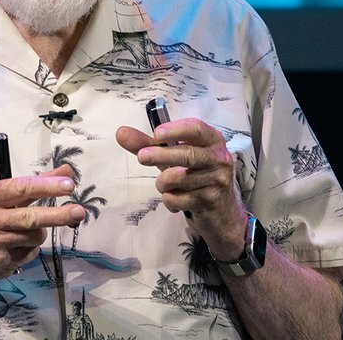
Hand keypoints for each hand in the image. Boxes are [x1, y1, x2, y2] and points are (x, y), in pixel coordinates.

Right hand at [0, 163, 85, 290]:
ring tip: (25, 228)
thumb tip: (66, 172)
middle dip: (58, 214)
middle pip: (31, 217)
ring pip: (34, 236)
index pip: (20, 188)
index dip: (46, 186)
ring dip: (39, 231)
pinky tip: (16, 243)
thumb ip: (33, 184)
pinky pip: (29, 253)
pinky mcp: (0, 263)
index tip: (68, 184)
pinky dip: (29, 247)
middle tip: (78, 211)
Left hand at [116, 119, 248, 260]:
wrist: (221, 213)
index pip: (196, 129)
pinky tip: (176, 200)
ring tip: (165, 184)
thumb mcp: (173, 157)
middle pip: (187, 154)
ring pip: (178, 179)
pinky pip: (177, 198)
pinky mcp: (210, 201)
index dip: (176, 130)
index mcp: (211, 140)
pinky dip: (169, 200)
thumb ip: (147, 144)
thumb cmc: (194, 175)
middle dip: (161, 156)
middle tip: (141, 157)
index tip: (156, 133)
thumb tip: (121, 132)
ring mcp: (217, 180)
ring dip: (162, 183)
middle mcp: (219, 158)